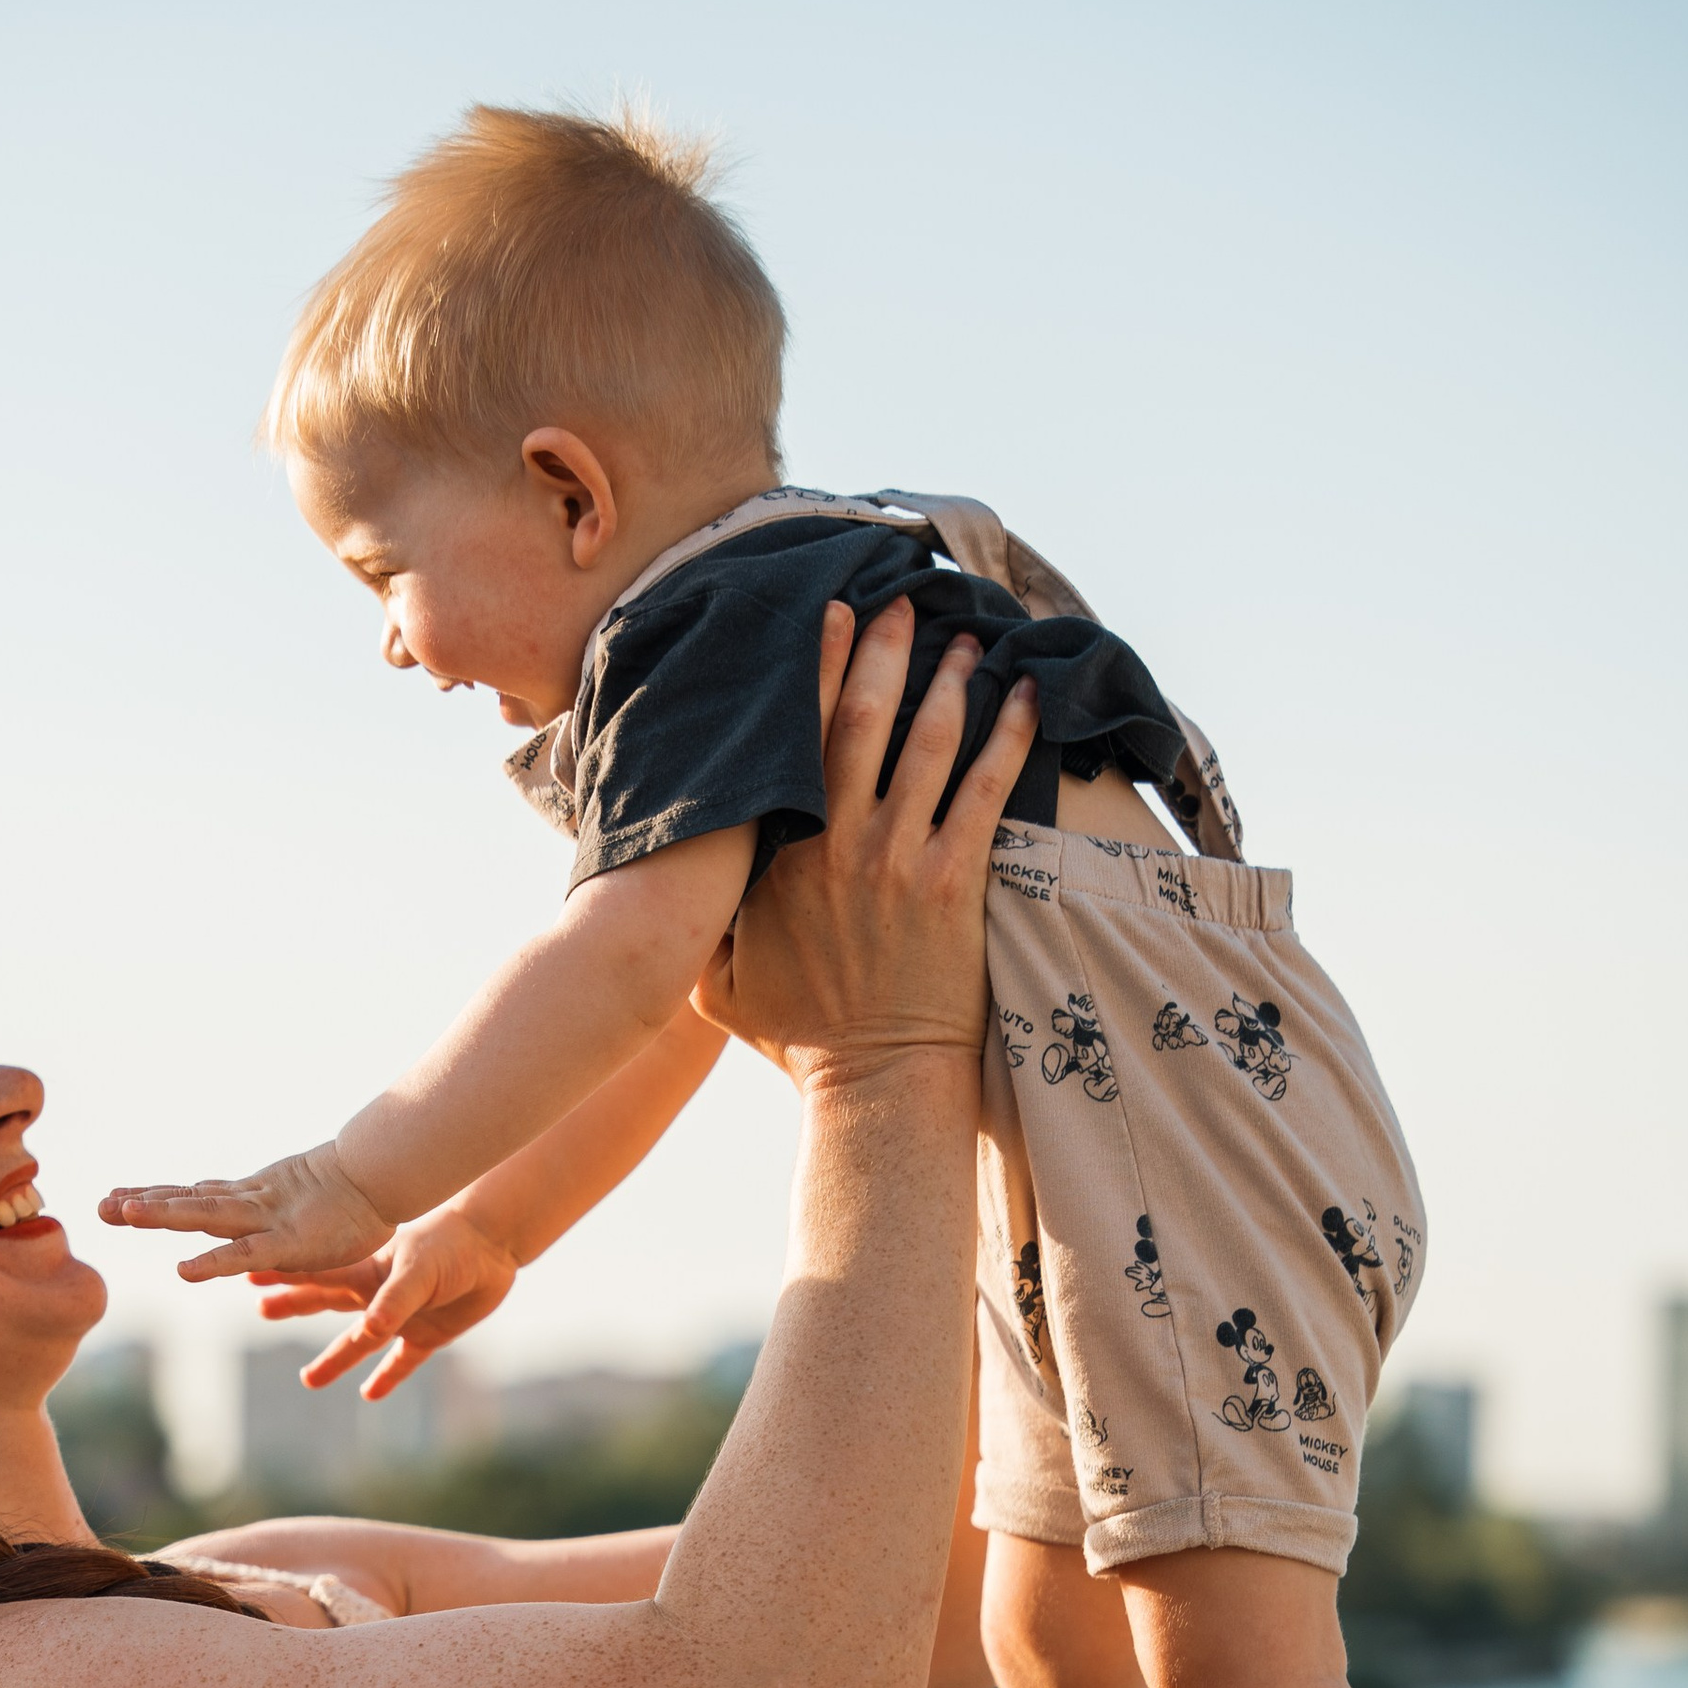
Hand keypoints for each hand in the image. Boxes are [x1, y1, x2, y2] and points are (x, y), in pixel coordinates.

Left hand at [100, 1142, 393, 1281]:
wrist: (387, 1175)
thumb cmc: (356, 1197)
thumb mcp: (309, 1211)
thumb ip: (284, 1220)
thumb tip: (270, 1231)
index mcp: (254, 1198)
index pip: (195, 1195)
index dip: (157, 1194)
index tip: (117, 1195)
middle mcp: (251, 1203)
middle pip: (187, 1201)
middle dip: (142, 1203)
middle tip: (99, 1205)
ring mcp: (267, 1218)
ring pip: (205, 1216)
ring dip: (162, 1214)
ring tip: (121, 1211)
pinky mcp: (289, 1242)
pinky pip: (244, 1254)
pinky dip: (214, 1263)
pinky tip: (184, 1271)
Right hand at [252, 1203, 521, 1398]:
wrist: (496, 1245)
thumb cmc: (454, 1247)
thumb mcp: (420, 1270)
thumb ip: (394, 1300)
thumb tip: (371, 1330)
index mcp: (367, 1272)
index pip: (316, 1277)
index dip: (284, 1276)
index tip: (247, 1271)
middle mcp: (377, 1295)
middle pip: (326, 1303)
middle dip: (294, 1306)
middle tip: (262, 1309)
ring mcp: (401, 1317)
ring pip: (359, 1342)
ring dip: (334, 1361)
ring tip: (308, 1380)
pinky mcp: (430, 1336)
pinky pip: (402, 1363)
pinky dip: (387, 1379)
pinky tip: (369, 1395)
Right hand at [697, 600, 1038, 1090]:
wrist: (875, 1084)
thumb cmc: (798, 1040)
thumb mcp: (717, 983)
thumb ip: (700, 923)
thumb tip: (664, 879)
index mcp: (781, 858)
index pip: (796, 741)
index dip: (815, 669)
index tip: (829, 615)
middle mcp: (840, 845)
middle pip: (862, 720)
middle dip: (882, 652)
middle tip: (900, 603)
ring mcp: (901, 861)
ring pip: (927, 743)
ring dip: (946, 681)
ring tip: (963, 638)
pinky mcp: (956, 884)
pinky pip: (986, 790)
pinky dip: (1007, 736)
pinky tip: (1023, 695)